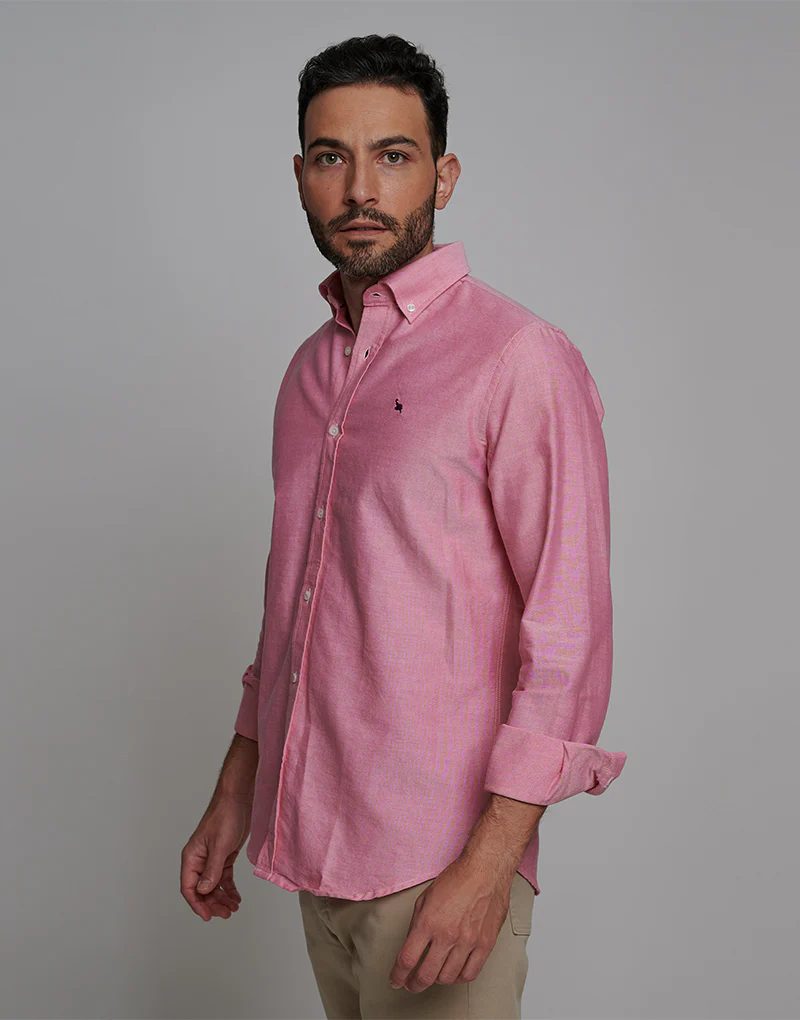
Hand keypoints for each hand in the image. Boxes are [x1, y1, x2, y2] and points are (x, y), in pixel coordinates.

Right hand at [180, 794, 250, 920]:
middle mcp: (199, 860)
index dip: (197, 904)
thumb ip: (212, 870)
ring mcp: (211, 858)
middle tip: (226, 914)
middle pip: (202, 890)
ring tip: (234, 908)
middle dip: (213, 903)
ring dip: (222, 898)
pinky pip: (223, 877)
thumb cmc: (225, 816)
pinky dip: (229, 888)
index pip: (189, 888)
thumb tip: (204, 891)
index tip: (208, 916)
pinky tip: (236, 897)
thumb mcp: (220, 845)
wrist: (239, 799)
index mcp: (192, 857)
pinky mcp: (224, 856)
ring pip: (213, 885)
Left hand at [388, 853, 513, 992]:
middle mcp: (447, 935)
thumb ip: (416, 924)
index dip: (397, 975)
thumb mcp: (425, 897)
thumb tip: (411, 947)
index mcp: (428, 922)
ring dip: (436, 980)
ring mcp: (468, 942)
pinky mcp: (485, 944)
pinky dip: (458, 978)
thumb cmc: (456, 879)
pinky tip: (454, 972)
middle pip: (426, 975)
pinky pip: (470, 974)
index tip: (395, 980)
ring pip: (447, 978)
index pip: (407, 959)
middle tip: (411, 984)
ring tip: (433, 974)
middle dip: (414, 984)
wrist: (485, 870)